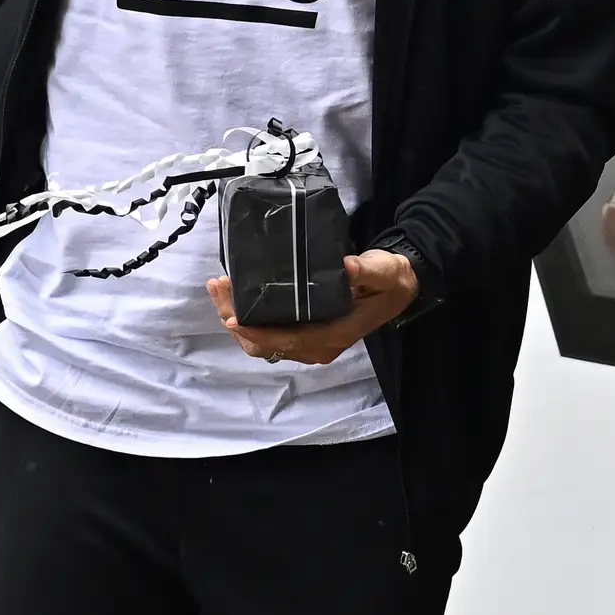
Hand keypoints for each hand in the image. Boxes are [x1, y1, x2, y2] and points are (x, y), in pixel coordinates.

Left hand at [208, 250, 417, 365]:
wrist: (396, 288)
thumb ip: (366, 271)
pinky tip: (236, 297)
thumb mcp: (384, 272)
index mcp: (334, 336)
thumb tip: (346, 268)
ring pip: (263, 342)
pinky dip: (248, 319)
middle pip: (267, 344)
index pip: (289, 340)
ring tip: (220, 289)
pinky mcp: (303, 333)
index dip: (258, 333)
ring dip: (238, 319)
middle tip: (218, 288)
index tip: (232, 318)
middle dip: (237, 321)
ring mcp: (309, 342)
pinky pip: (269, 334)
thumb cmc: (388, 281)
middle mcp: (317, 346)